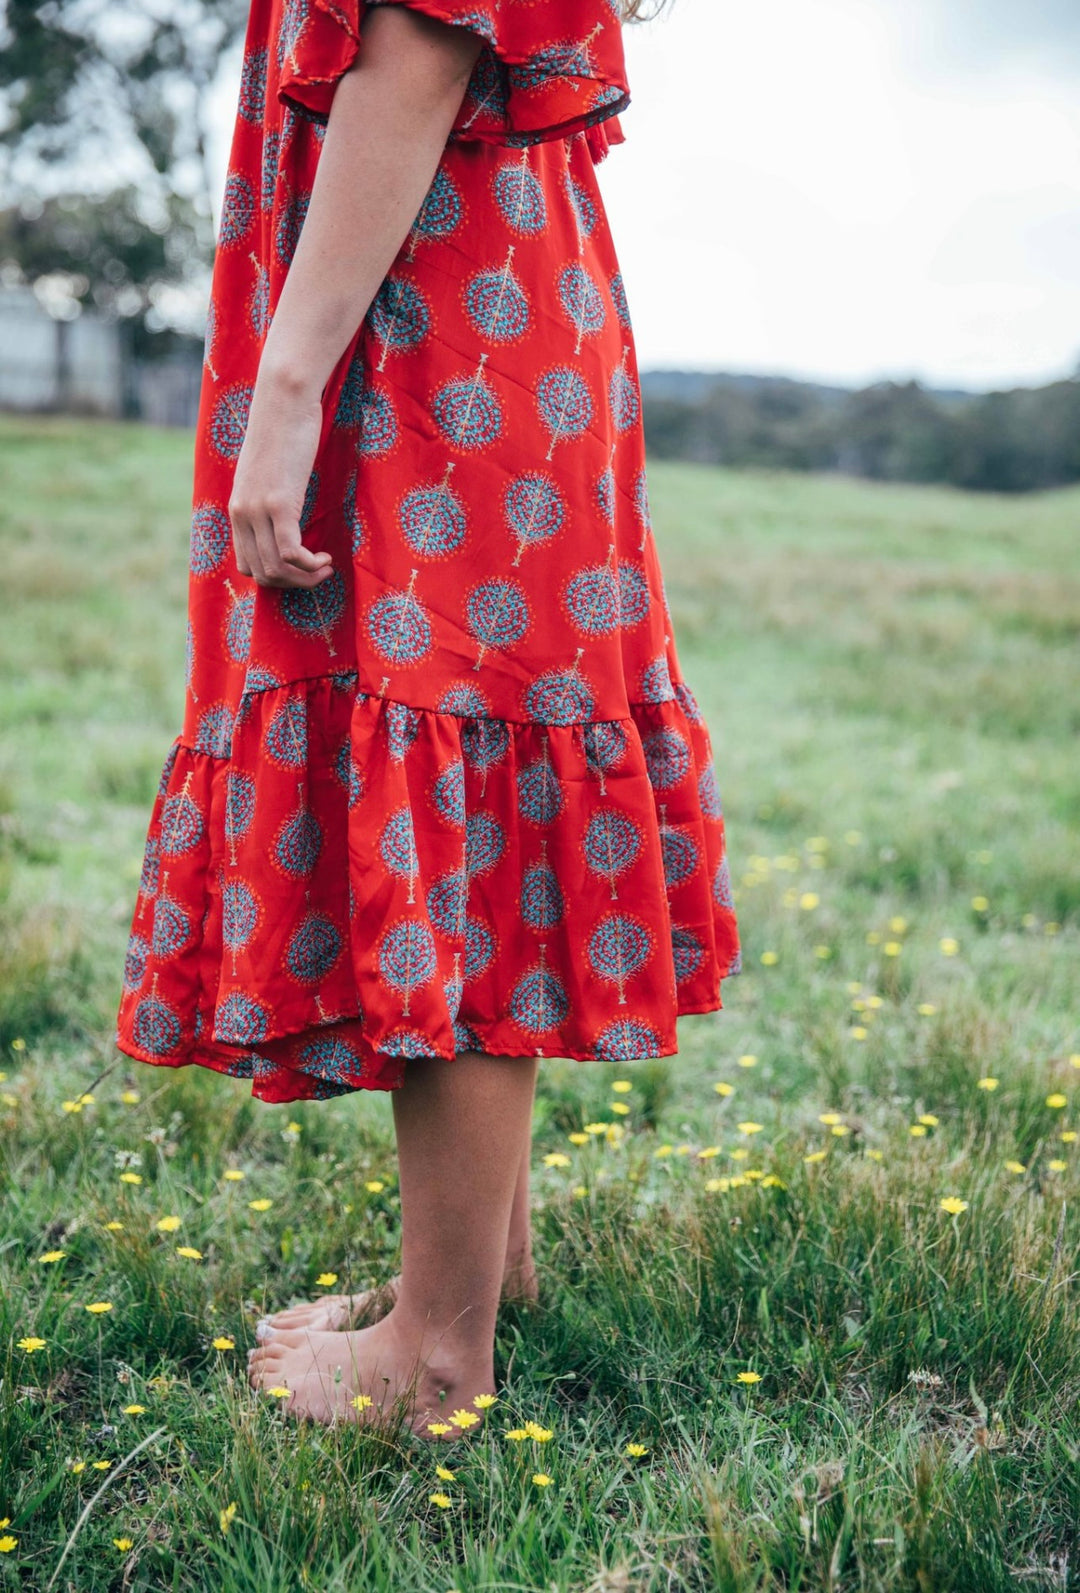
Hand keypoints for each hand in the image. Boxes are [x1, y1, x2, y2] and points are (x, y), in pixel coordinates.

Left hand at [228, 368, 335, 588]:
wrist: (284, 401)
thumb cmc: (283, 429)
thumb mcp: (268, 471)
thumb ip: (268, 496)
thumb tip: (285, 513)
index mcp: (237, 508)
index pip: (246, 564)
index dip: (275, 576)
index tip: (300, 567)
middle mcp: (242, 513)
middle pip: (261, 573)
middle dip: (292, 583)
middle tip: (318, 572)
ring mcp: (258, 510)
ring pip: (276, 568)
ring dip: (304, 578)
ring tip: (325, 567)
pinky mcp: (279, 503)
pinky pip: (291, 553)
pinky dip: (310, 565)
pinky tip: (326, 558)